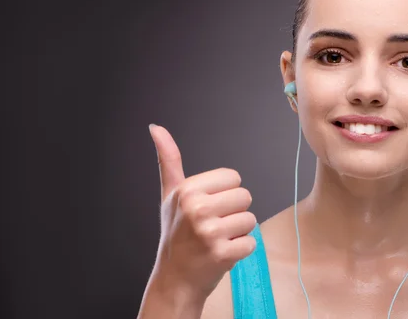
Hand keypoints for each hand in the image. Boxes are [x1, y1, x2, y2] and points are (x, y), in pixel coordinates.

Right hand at [149, 124, 256, 299]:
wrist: (174, 279)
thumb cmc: (175, 234)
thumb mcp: (170, 195)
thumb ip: (169, 160)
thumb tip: (156, 128)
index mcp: (187, 190)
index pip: (234, 177)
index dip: (225, 193)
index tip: (207, 207)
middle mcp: (197, 208)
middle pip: (245, 196)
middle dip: (233, 212)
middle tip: (213, 226)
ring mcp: (210, 232)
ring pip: (251, 219)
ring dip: (239, 231)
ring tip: (217, 239)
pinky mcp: (223, 254)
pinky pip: (251, 242)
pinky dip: (241, 250)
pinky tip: (222, 253)